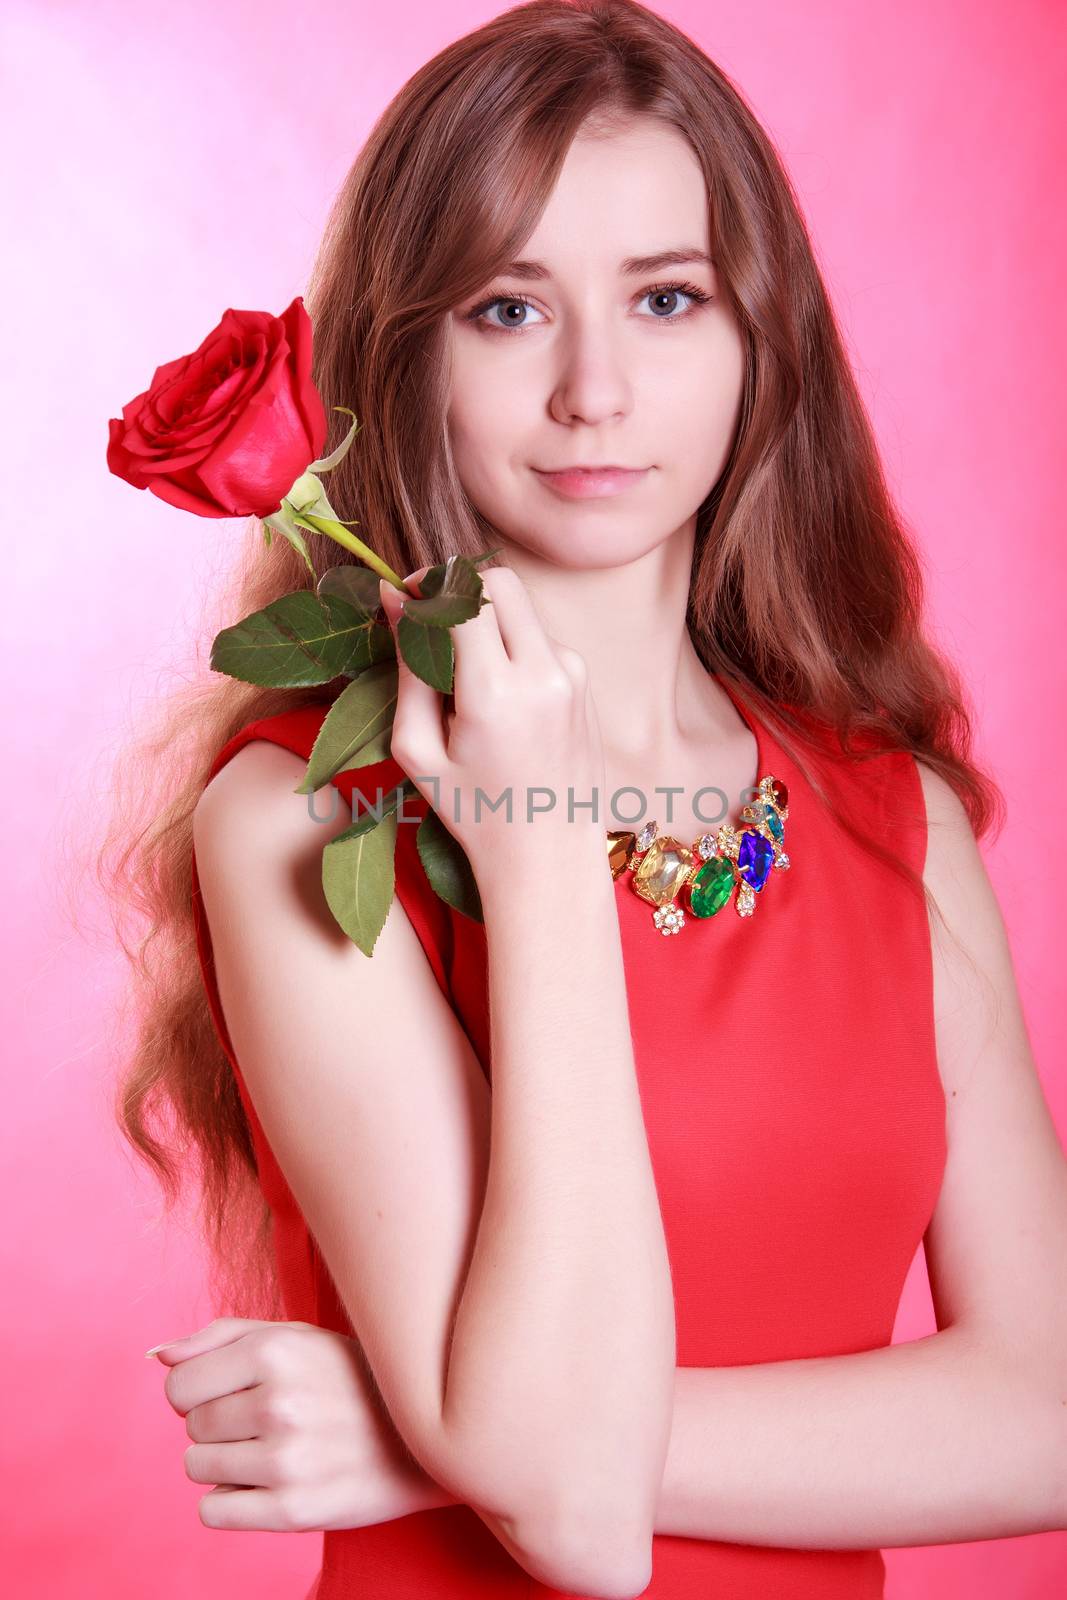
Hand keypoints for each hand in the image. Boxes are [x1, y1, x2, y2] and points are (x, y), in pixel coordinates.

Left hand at [149, 1317, 453, 1531]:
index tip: (235, 1394)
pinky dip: (234, 1502)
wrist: (422, 1438)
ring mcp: (286, 1461)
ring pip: (197, 1470)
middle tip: (270, 1422)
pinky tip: (272, 1483)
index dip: (200, 1392)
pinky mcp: (292, 1512)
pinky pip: (213, 1512)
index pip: (178, 1387)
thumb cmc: (348, 1380)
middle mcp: (278, 1403)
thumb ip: (220, 1338)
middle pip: (191, 1429)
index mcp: (273, 1352)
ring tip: (274, 1450)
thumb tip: (156, 1356)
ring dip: (225, 1465)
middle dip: (221, 1427)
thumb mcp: (295, 1338)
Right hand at [378, 563, 605, 877]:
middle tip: (430, 617)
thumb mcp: (418, 750)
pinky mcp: (583, 680)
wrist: (549, 854)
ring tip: (462, 674)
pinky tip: (497, 696)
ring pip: (520, 607)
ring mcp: (571, 673)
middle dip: (459, 587)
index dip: (427, 585)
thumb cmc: (474, 812)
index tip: (404, 598)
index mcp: (495, 692)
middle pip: (499, 581)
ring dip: (486, 620)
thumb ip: (406, 668)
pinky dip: (510, 646)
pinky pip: (539, 636)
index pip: (462, 596)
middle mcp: (543, 673)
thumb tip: (394, 600)